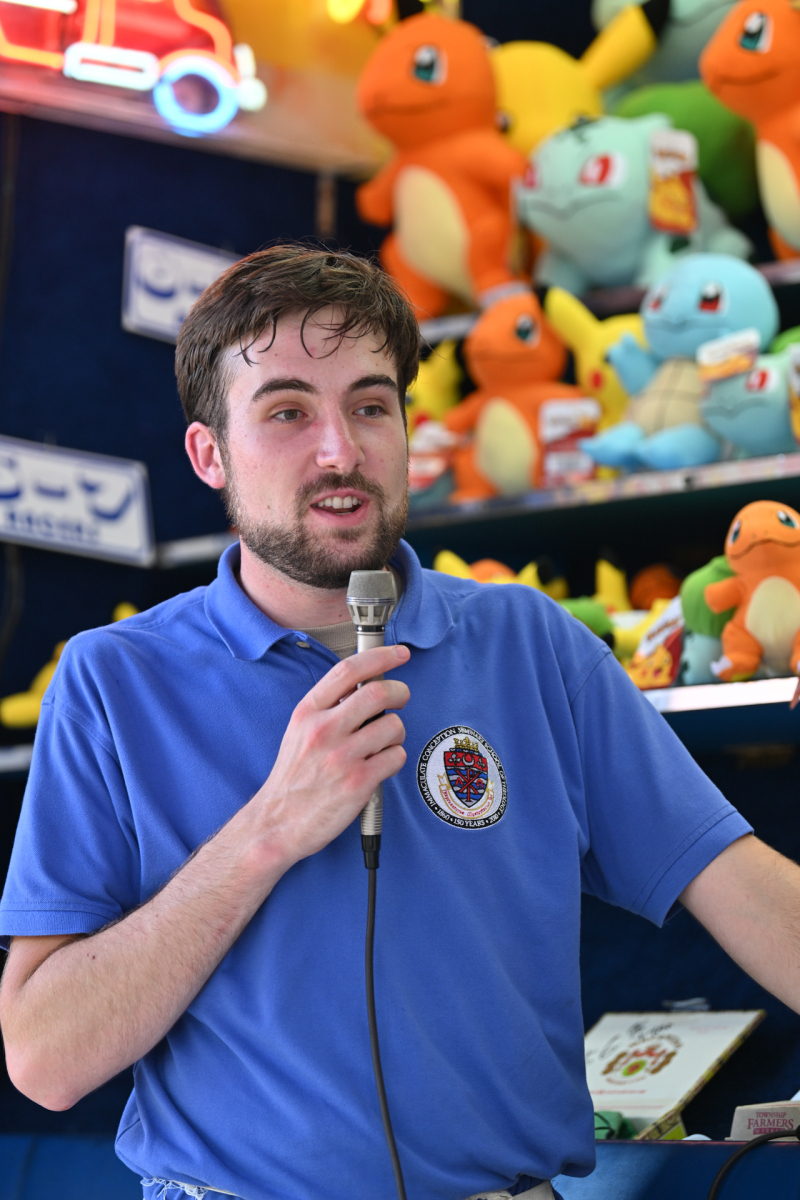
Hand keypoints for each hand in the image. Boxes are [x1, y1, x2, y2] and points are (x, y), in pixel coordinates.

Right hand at [250, 644, 410, 866]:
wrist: (278, 822)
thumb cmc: (294, 776)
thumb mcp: (299, 730)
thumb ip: (329, 706)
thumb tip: (367, 684)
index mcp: (308, 712)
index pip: (348, 670)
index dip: (380, 656)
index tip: (400, 653)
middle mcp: (324, 729)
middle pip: (378, 692)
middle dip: (400, 691)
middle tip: (402, 698)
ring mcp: (342, 756)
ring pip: (393, 725)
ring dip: (396, 732)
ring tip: (382, 743)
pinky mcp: (358, 782)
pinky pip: (396, 757)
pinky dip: (394, 758)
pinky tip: (379, 765)